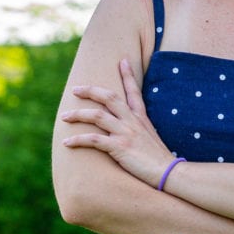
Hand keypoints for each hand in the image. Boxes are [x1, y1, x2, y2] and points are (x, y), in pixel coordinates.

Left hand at [61, 59, 173, 186]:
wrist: (168, 172)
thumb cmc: (159, 159)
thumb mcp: (152, 137)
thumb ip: (140, 129)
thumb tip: (132, 129)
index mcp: (141, 118)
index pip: (134, 91)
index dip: (128, 75)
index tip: (122, 61)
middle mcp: (133, 121)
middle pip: (110, 97)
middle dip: (91, 91)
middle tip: (75, 89)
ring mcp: (126, 133)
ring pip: (97, 116)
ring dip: (78, 114)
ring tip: (65, 116)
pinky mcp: (119, 148)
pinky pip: (94, 140)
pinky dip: (78, 140)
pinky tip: (67, 143)